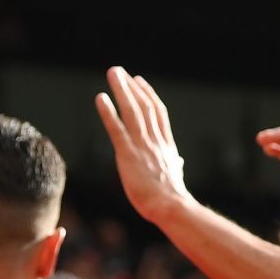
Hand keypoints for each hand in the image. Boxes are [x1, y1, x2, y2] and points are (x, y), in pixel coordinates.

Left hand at [94, 67, 190, 222]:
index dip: (148, 95)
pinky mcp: (128, 154)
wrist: (170, 206)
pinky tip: (100, 98)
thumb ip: (175, 165)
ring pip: (132, 111)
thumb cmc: (172, 197)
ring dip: (121, 90)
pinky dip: (108, 112)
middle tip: (120, 71)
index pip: (158, 114)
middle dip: (131, 87)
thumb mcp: (176, 176)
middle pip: (144, 106)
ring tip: (112, 74)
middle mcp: (155, 141)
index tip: (140, 82)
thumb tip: (179, 162)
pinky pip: (116, 129)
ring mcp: (142, 146)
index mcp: (166, 145)